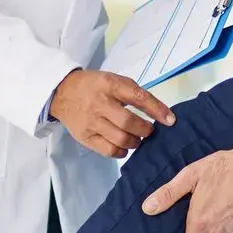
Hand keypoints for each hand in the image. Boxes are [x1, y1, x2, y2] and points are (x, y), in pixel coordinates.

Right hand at [50, 69, 176, 159]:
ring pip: (120, 139)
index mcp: (110, 85)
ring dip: (135, 142)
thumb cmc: (94, 86)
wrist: (62, 93)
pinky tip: (124, 147)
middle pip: (129, 122)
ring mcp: (91, 122)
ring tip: (137, 139)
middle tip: (148, 131)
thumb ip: (133, 94)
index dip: (157, 110)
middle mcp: (100, 103)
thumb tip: (160, 113)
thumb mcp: (113, 80)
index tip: (171, 120)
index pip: (138, 97)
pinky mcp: (85, 137)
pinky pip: (109, 151)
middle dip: (145, 130)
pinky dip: (122, 152)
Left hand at [141, 141, 232, 232]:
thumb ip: (168, 194)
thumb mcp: (190, 175)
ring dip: (215, 228)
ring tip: (213, 209)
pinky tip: (226, 206)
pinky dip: (227, 222)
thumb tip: (147, 208)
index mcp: (200, 221)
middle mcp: (217, 229)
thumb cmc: (221, 168)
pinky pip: (231, 229)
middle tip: (198, 219)